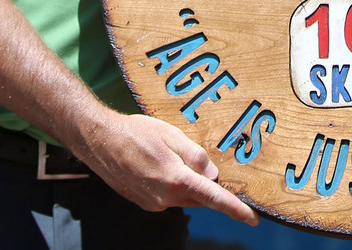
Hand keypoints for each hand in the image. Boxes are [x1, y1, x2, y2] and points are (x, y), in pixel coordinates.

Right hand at [70, 109, 258, 223]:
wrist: (99, 141)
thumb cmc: (135, 132)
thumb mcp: (171, 134)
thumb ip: (195, 155)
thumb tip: (213, 174)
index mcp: (176, 179)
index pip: (213, 198)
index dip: (235, 209)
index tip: (252, 219)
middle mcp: (165, 197)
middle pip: (200, 197)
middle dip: (210, 188)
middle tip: (213, 170)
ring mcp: (152, 202)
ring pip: (184, 197)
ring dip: (190, 185)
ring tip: (177, 159)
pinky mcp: (143, 202)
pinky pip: (168, 197)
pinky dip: (174, 185)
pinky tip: (163, 165)